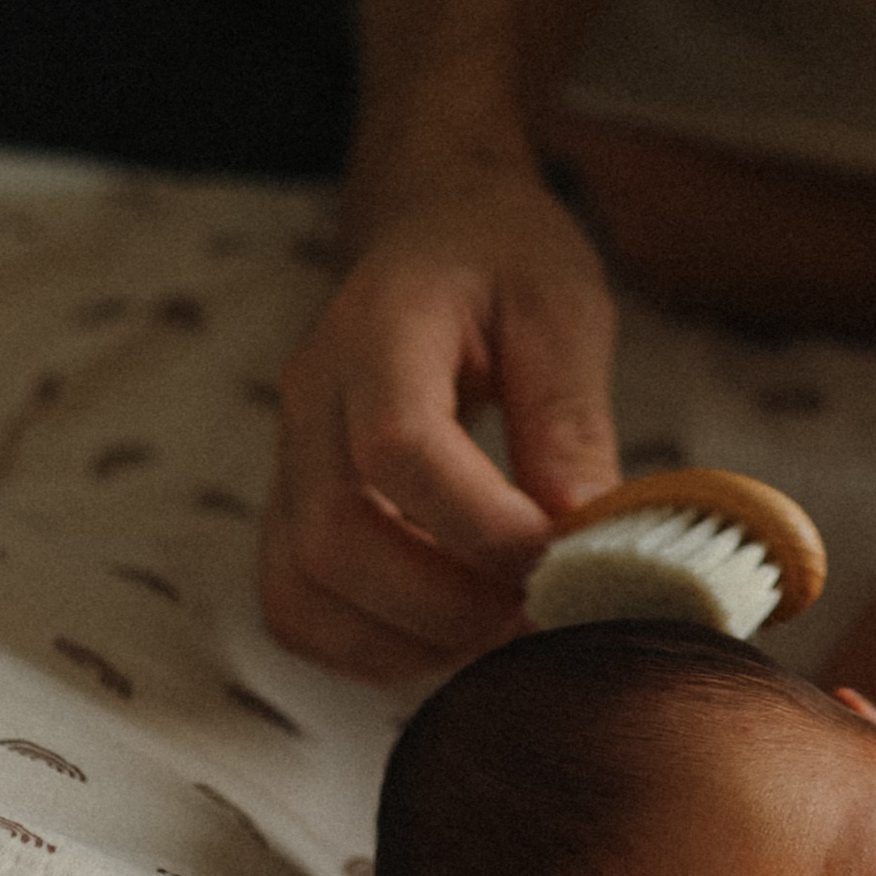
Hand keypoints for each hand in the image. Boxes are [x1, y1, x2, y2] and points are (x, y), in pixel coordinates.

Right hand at [259, 161, 622, 678]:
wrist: (435, 228)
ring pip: (298, 590)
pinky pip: (296, 605)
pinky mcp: (293, 505)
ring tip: (499, 628)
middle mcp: (312, 397)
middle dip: (444, 603)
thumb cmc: (504, 259)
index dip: (480, 526)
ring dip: (403, 640)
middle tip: (537, 610)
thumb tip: (587, 535)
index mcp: (379, 327)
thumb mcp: (563, 305)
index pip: (396, 447)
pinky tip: (449, 630)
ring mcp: (289, 457)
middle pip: (332, 537)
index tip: (561, 556)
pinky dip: (368, 647)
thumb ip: (569, 415)